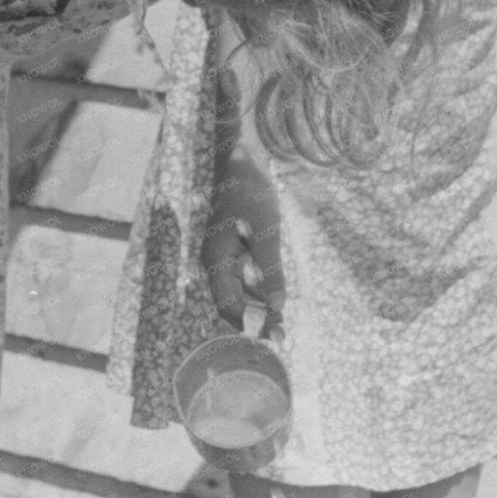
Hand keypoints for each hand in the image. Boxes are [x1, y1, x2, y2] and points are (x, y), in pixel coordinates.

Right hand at [200, 151, 285, 334]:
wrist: (240, 160)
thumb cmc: (250, 194)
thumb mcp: (265, 233)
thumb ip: (270, 271)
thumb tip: (277, 307)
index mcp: (216, 261)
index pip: (229, 305)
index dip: (251, 323)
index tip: (274, 337)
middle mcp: (215, 262)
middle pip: (231, 301)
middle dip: (255, 319)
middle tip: (281, 335)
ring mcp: (222, 254)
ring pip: (238, 290)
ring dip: (257, 306)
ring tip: (280, 321)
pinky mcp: (232, 246)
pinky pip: (242, 275)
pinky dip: (257, 289)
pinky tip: (273, 294)